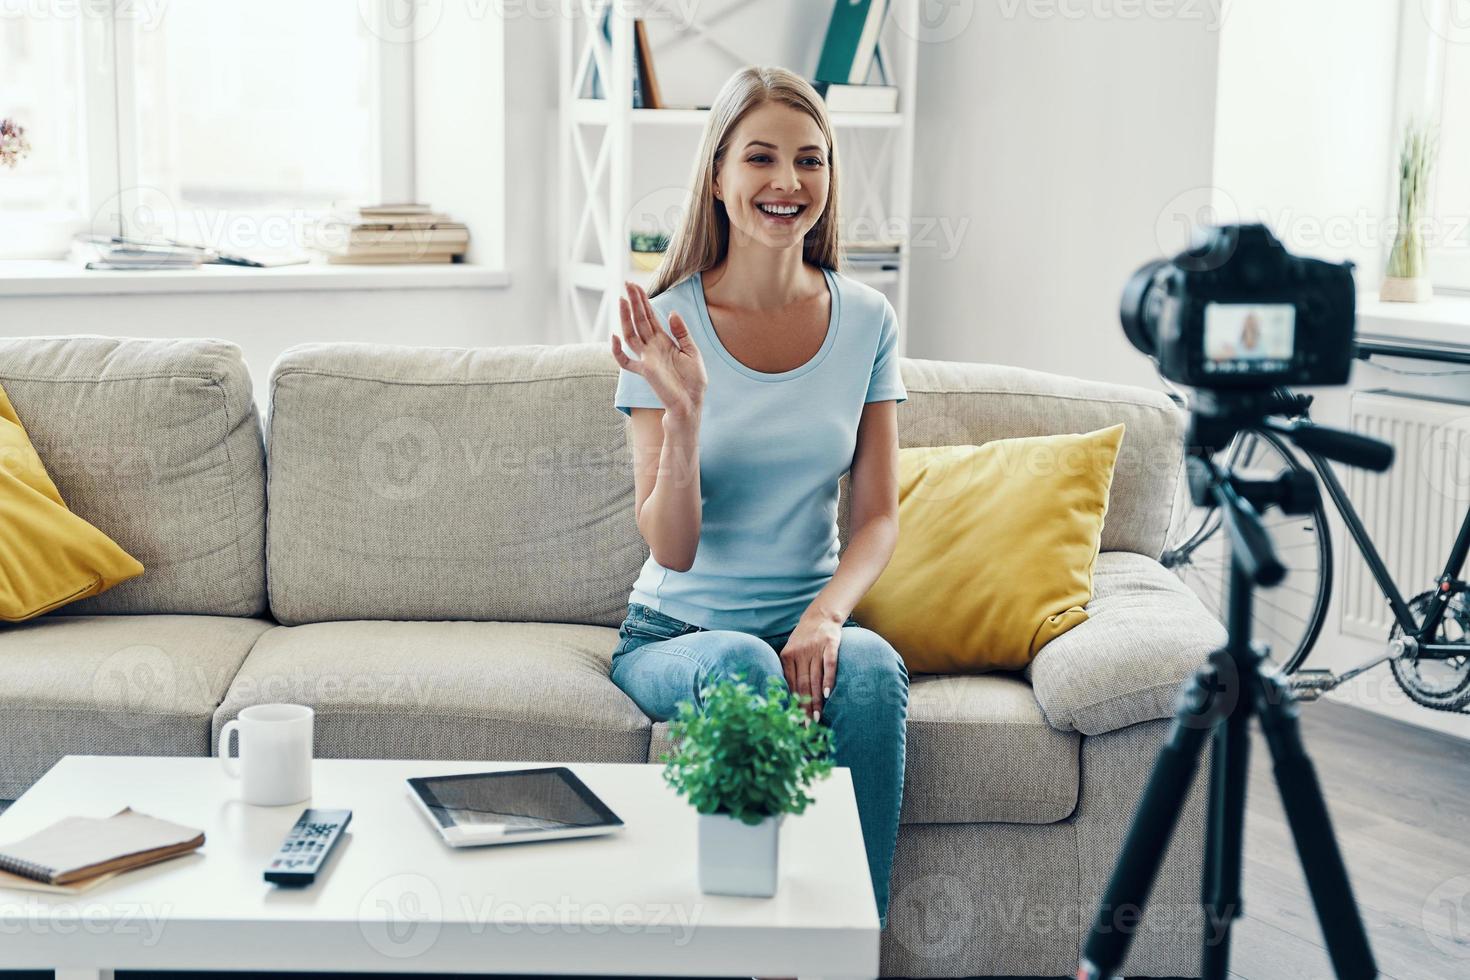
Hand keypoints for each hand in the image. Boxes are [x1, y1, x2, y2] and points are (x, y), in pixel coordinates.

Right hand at [610, 280, 706, 418]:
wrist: (692, 402)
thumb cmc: (693, 380)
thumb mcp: (692, 351)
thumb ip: (681, 332)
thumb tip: (671, 312)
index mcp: (663, 340)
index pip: (649, 316)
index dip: (642, 300)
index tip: (635, 285)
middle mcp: (652, 347)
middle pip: (639, 320)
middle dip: (634, 302)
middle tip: (627, 283)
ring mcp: (646, 358)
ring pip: (631, 334)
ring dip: (626, 318)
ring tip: (622, 300)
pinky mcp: (645, 371)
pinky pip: (626, 362)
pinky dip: (617, 352)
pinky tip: (614, 337)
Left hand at [780, 613, 841, 723]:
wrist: (821, 615)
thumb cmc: (805, 639)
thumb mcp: (792, 651)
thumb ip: (790, 671)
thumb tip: (789, 698)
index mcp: (787, 656)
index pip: (790, 684)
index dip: (793, 703)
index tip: (794, 721)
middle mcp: (800, 653)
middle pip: (802, 684)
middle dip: (803, 707)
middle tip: (805, 726)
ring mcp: (816, 648)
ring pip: (815, 678)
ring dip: (816, 700)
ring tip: (816, 717)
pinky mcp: (831, 644)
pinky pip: (829, 664)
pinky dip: (828, 680)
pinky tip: (827, 695)